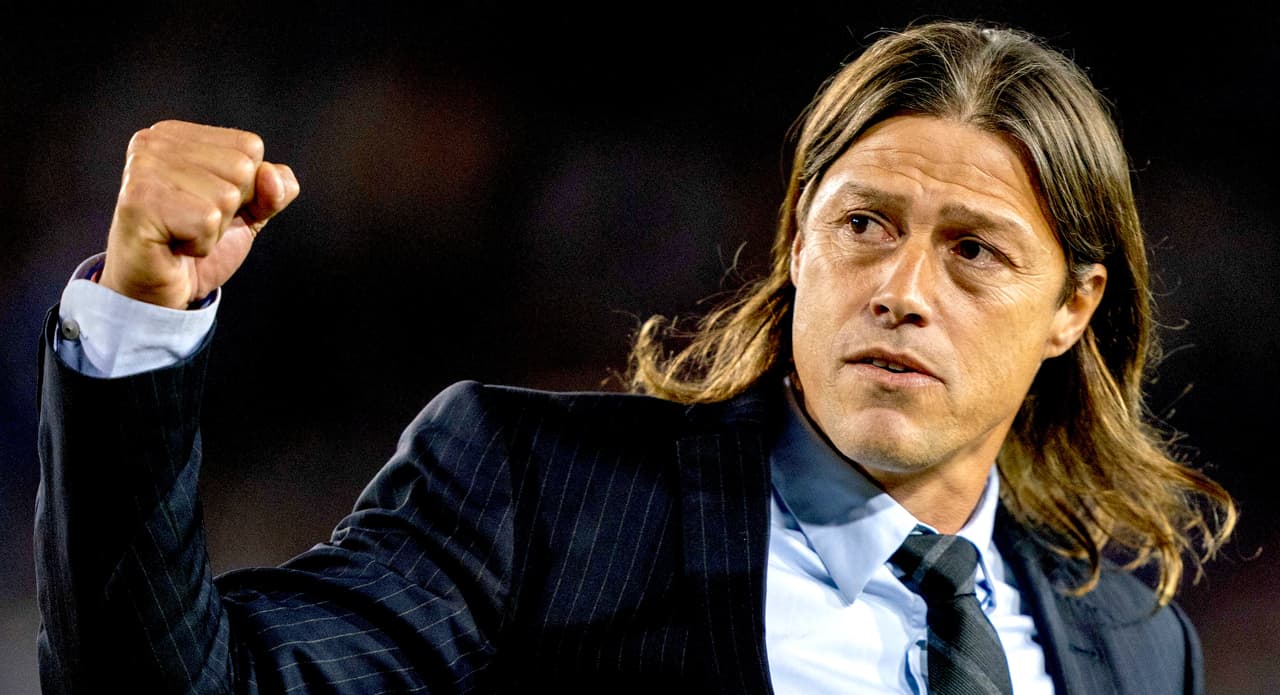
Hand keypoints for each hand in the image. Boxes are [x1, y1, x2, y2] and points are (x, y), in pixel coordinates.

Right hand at [99, 120, 299, 308]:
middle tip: (193, 223)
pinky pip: (207, 220)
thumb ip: (274, 189)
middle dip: (230, 210)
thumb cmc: (195, 242)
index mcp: (177, 135)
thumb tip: (270, 173)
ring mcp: (143, 169)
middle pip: (241, 168)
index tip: (208, 204)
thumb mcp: (249, 211)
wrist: (158, 290)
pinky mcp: (139, 202)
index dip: (246, 187)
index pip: (250, 146)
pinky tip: (174, 245)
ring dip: (214, 229)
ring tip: (182, 233)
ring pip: (226, 196)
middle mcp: (153, 143)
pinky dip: (201, 244)